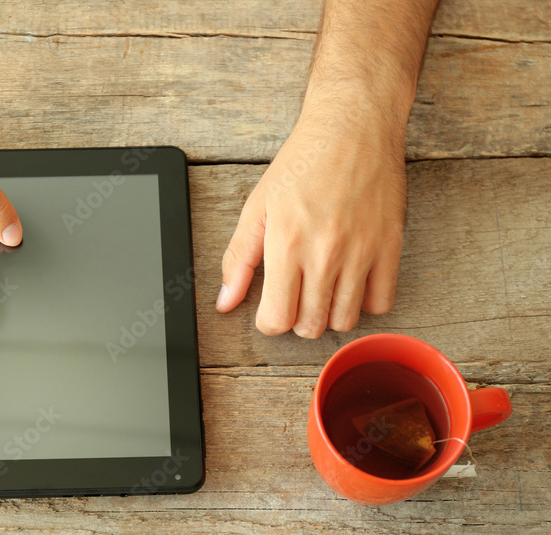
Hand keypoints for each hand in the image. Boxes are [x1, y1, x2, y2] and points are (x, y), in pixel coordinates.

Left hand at [216, 107, 406, 337]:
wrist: (353, 127)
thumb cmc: (303, 163)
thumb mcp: (257, 207)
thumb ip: (239, 258)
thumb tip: (225, 301)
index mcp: (286, 245)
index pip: (277, 319)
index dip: (269, 321)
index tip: (270, 308)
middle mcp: (325, 253)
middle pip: (310, 326)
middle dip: (297, 319)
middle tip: (295, 295)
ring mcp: (361, 252)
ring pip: (345, 321)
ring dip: (328, 314)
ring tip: (321, 289)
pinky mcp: (390, 247)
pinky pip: (381, 303)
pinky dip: (365, 302)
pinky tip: (351, 282)